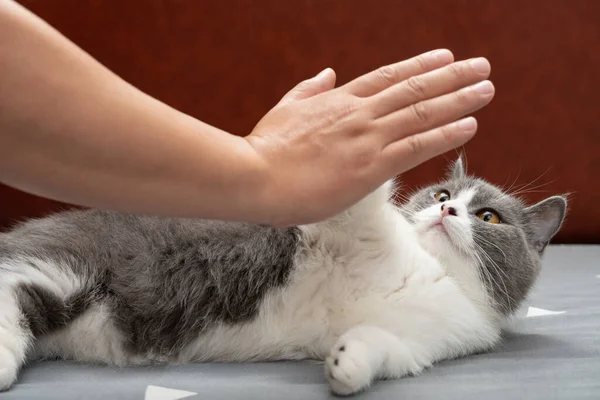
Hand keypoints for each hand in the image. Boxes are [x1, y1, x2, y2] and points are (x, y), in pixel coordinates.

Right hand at [245, 49, 494, 226]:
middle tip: (481, 66)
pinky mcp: (370, 167)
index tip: (444, 57)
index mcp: (339, 101)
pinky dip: (445, 134)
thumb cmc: (264, 149)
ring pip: (422, 112)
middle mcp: (360, 114)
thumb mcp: (284, 109)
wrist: (253, 176)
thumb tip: (327, 73)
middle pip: (414, 88)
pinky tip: (469, 125)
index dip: (419, 66)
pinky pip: (417, 146)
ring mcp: (367, 138)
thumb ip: (309, 90)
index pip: (388, 77)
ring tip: (486, 89)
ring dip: (458, 99)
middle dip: (452, 76)